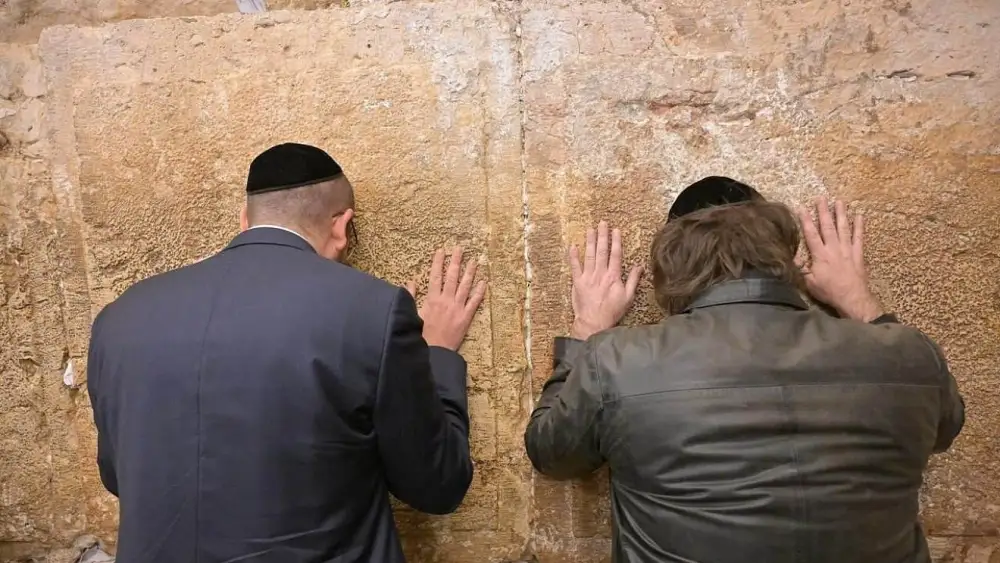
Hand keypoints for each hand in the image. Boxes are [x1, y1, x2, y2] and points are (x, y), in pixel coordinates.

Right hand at [406, 247, 486, 350]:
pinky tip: (483, 282)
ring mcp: (457, 308)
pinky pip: (474, 302)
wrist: (433, 351)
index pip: (435, 276)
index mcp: (432, 299)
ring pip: (465, 286)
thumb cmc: (421, 334)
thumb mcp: (412, 314)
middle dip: (455, 261)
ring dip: (470, 272)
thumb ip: (411, 297)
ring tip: (474, 261)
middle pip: (451, 277)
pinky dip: (479, 292)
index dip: (438, 262)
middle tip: (460, 249)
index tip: (441, 251)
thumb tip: (410, 282)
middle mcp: (445, 300)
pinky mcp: (466, 317)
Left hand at [568, 221, 643, 339]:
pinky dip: (573, 256)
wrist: (594, 322)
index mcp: (613, 276)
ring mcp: (588, 277)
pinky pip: (575, 267)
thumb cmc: (612, 311)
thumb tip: (639, 266)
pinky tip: (573, 246)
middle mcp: (600, 274)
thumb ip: (633, 280)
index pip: (615, 254)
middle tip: (602, 223)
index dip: (616, 241)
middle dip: (603, 236)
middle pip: (602, 251)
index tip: (616, 230)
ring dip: (590, 241)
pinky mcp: (578, 282)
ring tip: (590, 229)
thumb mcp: (628, 297)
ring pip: (589, 255)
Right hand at [797, 196, 882, 321]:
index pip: (811, 234)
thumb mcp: (809, 283)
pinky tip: (860, 215)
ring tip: (839, 201)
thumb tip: (792, 258)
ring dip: (841, 214)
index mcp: (820, 255)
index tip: (801, 208)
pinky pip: (859, 237)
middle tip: (821, 198)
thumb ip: (801, 269)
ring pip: (843, 228)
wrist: (851, 298)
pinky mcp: (858, 254)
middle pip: (827, 226)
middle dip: (823, 211)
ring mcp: (847, 249)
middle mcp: (833, 248)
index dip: (805, 220)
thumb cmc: (828, 291)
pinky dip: (860, 226)